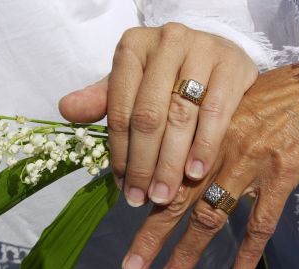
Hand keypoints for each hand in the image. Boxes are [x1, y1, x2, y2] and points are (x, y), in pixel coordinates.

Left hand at [59, 23, 257, 205]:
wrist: (218, 54)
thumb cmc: (169, 74)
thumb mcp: (134, 83)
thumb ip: (104, 98)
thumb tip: (67, 110)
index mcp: (134, 46)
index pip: (120, 108)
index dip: (119, 151)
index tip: (122, 185)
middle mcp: (166, 41)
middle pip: (149, 115)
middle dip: (143, 163)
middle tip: (141, 198)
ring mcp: (202, 49)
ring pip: (180, 117)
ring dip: (170, 162)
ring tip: (163, 194)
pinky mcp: (232, 64)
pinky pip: (215, 113)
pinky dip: (203, 146)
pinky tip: (195, 173)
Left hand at [122, 61, 298, 268]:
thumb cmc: (257, 98)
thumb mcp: (217, 102)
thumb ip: (190, 126)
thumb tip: (161, 155)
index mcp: (198, 131)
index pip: (161, 170)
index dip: (142, 196)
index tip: (124, 213)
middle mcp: (217, 151)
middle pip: (179, 198)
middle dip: (154, 235)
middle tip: (133, 264)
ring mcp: (249, 167)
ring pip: (213, 215)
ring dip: (189, 249)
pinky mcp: (279, 179)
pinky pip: (261, 223)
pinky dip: (248, 251)